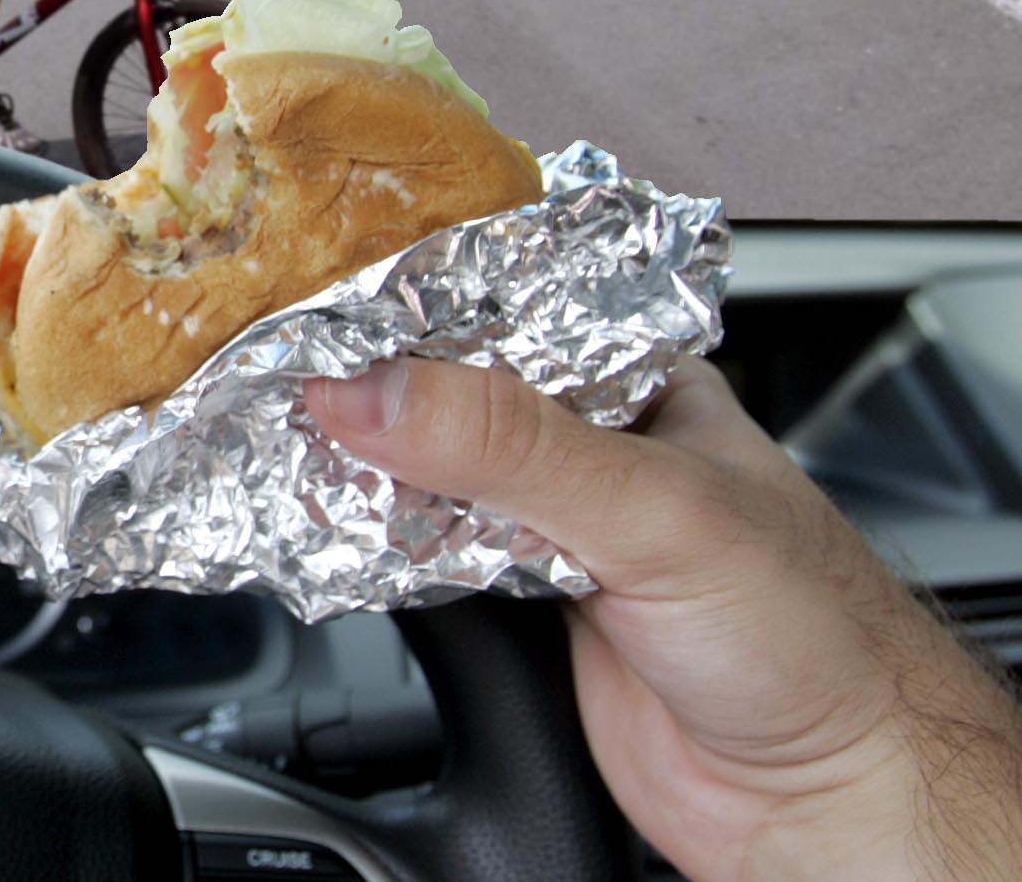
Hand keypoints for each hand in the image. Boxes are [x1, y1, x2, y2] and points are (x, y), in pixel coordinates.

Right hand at [307, 358, 1021, 881]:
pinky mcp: (520, 605)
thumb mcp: (654, 509)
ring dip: (366, 474)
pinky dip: (371, 551)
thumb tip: (371, 390)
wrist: (825, 803)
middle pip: (449, 393)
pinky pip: (420, 561)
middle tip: (282, 379)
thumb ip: (511, 446)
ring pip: (428, 477)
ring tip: (287, 445)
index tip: (316, 313)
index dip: (410, 305)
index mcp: (638, 378)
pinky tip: (334, 533)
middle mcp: (591, 444)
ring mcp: (553, 525)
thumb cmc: (813, 639)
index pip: (503, 311)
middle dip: (370, 391)